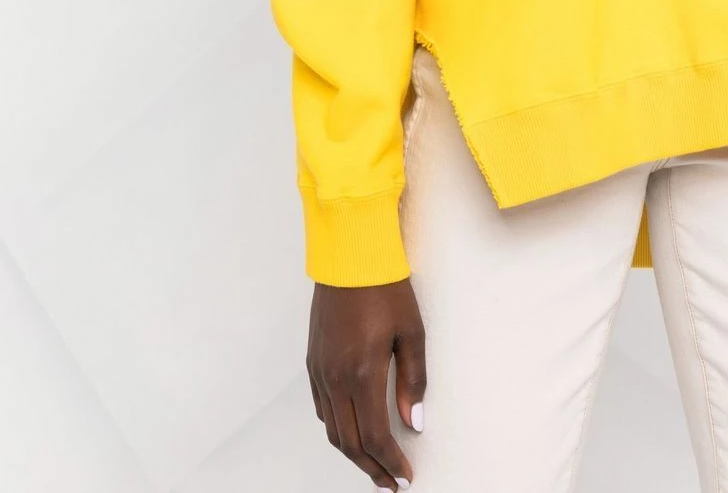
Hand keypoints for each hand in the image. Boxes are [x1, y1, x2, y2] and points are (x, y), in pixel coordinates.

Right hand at [307, 277, 426, 488]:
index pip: (376, 437)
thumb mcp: (412, 332)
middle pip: (350, 443)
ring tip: (374, 464)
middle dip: (372, 469)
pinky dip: (338, 428)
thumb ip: (413, 380)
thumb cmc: (384, 288)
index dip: (391, 463)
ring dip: (353, 453)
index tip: (405, 476)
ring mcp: (320, 370)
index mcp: (363, 373)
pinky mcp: (313, 360)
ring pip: (333, 429)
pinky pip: (322, 407)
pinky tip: (353, 429)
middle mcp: (336, 377)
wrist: (350, 256)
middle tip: (391, 483)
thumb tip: (414, 421)